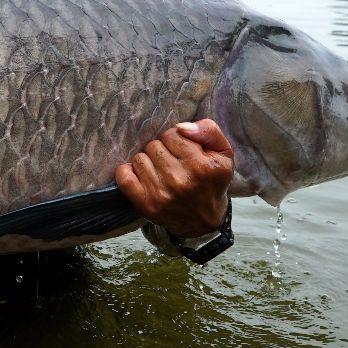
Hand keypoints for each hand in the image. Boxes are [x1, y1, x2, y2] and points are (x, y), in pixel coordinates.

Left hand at [114, 119, 233, 237]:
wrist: (204, 221)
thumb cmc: (212, 181)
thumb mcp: (224, 154)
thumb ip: (208, 131)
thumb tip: (181, 127)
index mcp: (202, 166)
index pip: (173, 133)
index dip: (177, 140)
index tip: (183, 151)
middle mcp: (181, 181)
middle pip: (154, 145)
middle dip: (162, 150)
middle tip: (172, 163)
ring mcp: (161, 194)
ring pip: (140, 158)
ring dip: (148, 162)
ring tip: (161, 172)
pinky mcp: (145, 204)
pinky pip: (124, 176)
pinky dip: (128, 172)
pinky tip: (141, 175)